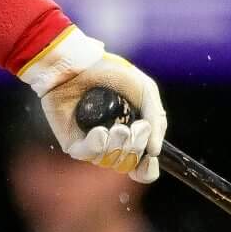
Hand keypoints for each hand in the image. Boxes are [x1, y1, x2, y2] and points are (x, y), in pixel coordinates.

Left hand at [24, 28, 167, 183]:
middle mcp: (111, 143)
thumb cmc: (110, 72)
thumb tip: (155, 152)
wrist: (78, 62)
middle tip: (137, 127)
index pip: (140, 167)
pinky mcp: (73, 143)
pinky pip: (88, 155)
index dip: (148, 169)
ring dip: (119, 145)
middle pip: (128, 165)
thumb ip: (156, 120)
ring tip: (117, 127)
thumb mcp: (145, 90)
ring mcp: (91, 144)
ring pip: (110, 162)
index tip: (151, 158)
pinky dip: (98, 145)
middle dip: (136, 148)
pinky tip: (100, 131)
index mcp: (130, 134)